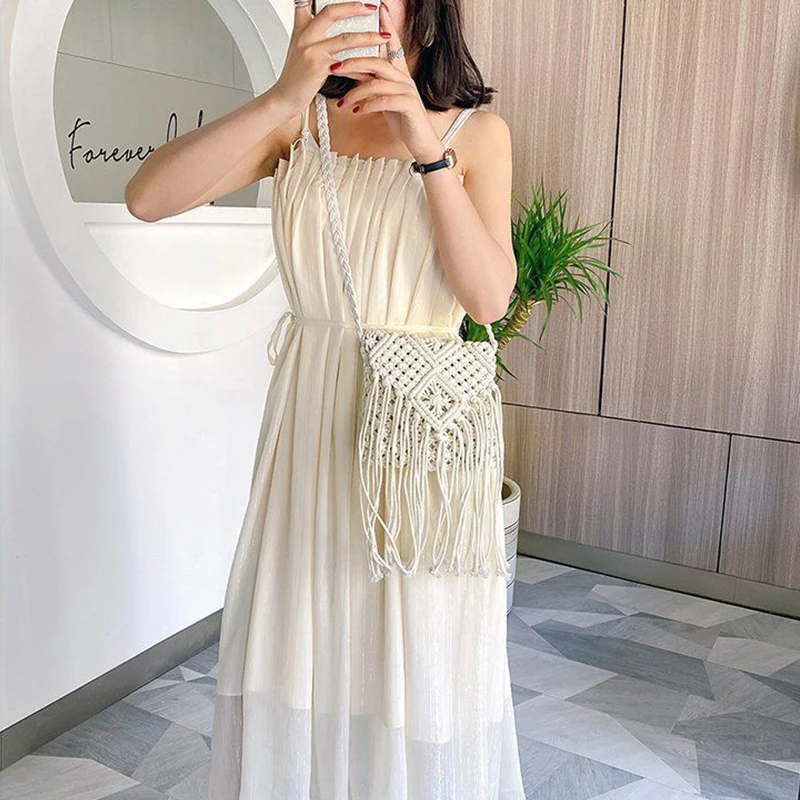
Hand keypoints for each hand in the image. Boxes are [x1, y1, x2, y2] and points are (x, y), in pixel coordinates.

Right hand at [272, 1, 386, 115]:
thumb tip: (337, 32)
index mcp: (301, 29)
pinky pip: (347, 64)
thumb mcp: (301, 52)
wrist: (284, 98)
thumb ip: (315, 38)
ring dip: (368, 37)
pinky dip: (361, 67)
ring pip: (345, 38)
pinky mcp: (319, 67)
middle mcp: (305, 36)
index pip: (308, 3)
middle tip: (371, 8)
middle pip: (332, 13)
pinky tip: (372, 68)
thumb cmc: (296, 78)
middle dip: (354, 7)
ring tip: (382, 37)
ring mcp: (312, 51)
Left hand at [331, 3, 444, 162]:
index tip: (379, 8)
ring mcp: (407, 91)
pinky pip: (384, 101)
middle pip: (376, 62)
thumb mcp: (383, 97)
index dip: (387, 25)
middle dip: (353, 63)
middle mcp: (404, 78)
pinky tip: (357, 111)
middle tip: (334, 67)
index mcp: (399, 73)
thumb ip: (370, 82)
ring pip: (376, 82)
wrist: (420, 142)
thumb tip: (352, 69)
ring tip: (343, 102)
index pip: (392, 44)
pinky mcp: (408, 106)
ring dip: (355, 92)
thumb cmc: (402, 119)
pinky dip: (367, 105)